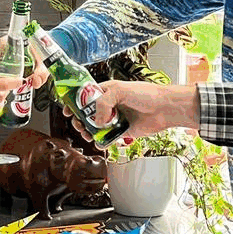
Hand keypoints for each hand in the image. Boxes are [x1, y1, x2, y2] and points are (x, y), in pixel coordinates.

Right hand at [63, 81, 200, 140]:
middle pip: (87, 115)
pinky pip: (108, 139)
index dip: (75, 103)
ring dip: (89, 133)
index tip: (68, 110)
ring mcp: (115, 119)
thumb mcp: (120, 90)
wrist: (164, 109)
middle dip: (80, 121)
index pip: (85, 96)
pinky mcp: (123, 132)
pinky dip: (102, 143)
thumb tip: (96, 121)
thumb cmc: (146, 94)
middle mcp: (110, 105)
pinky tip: (101, 143)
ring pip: (96, 128)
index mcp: (107, 92)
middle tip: (79, 125)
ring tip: (89, 135)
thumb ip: (103, 103)